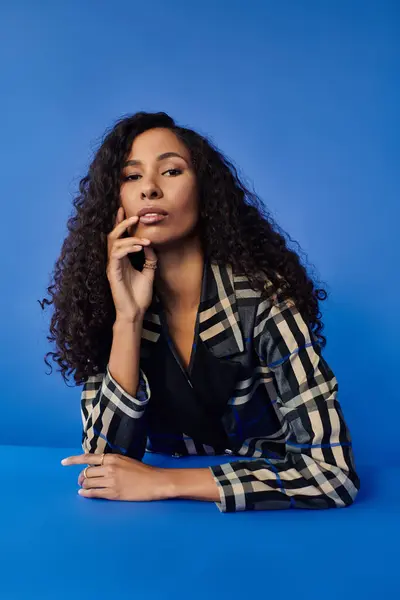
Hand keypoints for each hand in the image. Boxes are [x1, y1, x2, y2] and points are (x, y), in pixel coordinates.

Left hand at [61, 453, 173, 501]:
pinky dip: (86, 493)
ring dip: (84, 485)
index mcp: (112, 458)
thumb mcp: (125, 460)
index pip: (88, 458)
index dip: (73, 460)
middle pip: (86, 472)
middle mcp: (109, 468)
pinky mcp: (113, 493)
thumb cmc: (142, 471)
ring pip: (88, 483)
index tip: (63, 462)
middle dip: (81, 477)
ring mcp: (111, 481)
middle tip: (81, 480)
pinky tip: (83, 493)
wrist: (155, 482)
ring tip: (84, 486)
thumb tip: (96, 467)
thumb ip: (111, 462)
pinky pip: (94, 493)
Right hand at [107, 206, 157, 321]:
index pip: (120, 237)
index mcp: (123, 259)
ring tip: (145, 240)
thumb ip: (149, 258)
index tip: (125, 209)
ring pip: (114, 243)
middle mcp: (116, 260)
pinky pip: (116, 254)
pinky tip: (139, 248)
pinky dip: (127, 248)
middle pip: (113, 236)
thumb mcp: (149, 272)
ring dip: (131, 238)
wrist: (135, 312)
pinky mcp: (112, 272)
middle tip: (135, 216)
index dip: (121, 223)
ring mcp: (112, 266)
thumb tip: (150, 244)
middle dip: (122, 223)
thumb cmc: (139, 295)